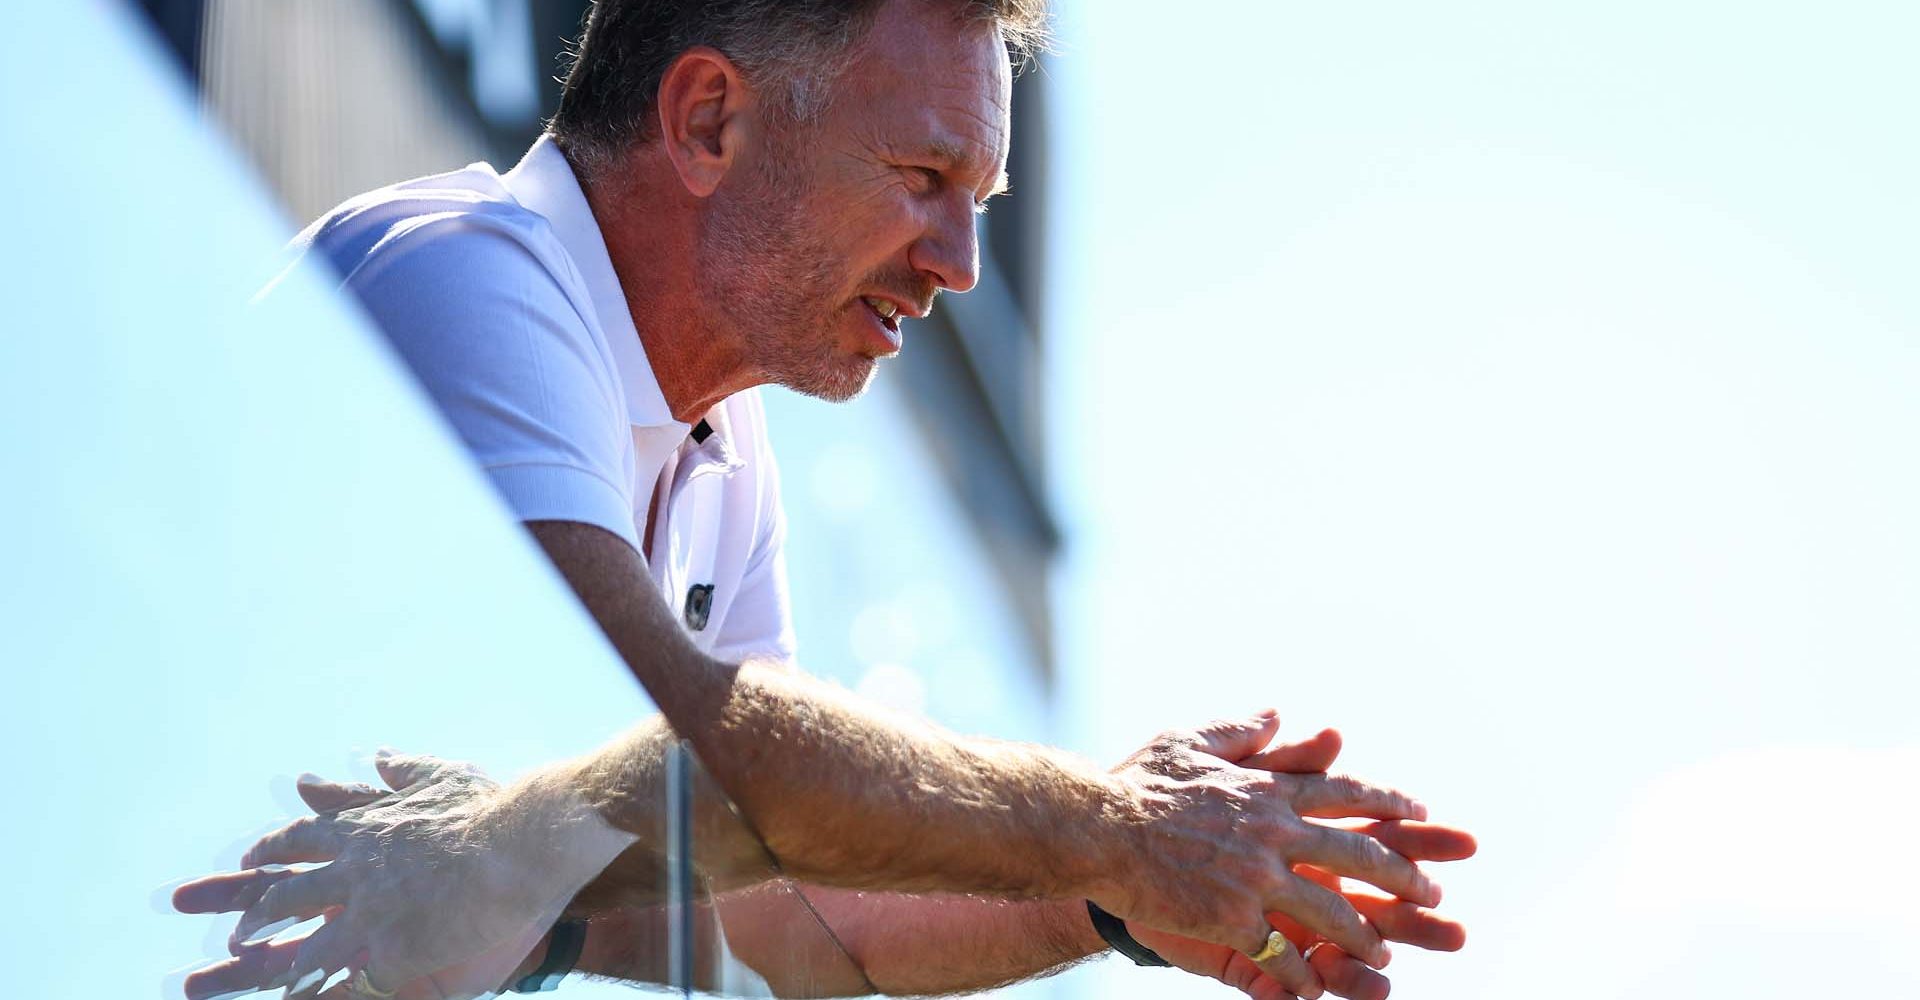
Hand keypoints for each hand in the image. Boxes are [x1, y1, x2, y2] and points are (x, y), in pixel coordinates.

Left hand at [171, 750, 631, 998]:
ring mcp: (362, 911)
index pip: (300, 841)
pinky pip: (329, 981)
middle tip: (193, 910)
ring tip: (208, 979)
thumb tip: (378, 756)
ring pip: (289, 942)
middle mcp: (350, 869)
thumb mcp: (441, 778)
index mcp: (363, 830)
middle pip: (276, 890)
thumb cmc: (490, 808)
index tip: (245, 862)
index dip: (270, 852)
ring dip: (247, 964)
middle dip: (231, 903)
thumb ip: (404, 772)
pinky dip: (303, 994)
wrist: (522, 839)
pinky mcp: (383, 947)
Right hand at [1089, 712, 1441, 998]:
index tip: (1423, 815)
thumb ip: (1240, 731)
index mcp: (1268, 790)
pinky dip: (1304, 974)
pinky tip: (1315, 989)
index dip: (1390, 804)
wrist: (1099, 828)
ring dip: (1364, 936)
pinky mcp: (1234, 918)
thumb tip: (1277, 712)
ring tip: (1382, 955)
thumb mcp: (1190, 741)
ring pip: (1334, 911)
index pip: (1346, 792)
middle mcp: (1274, 830)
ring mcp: (1258, 877)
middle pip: (1359, 854)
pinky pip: (1284, 953)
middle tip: (1433, 896)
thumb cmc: (1137, 783)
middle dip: (1404, 877)